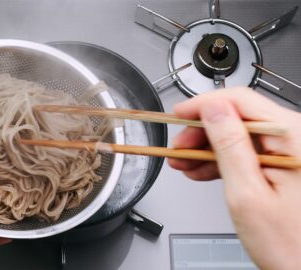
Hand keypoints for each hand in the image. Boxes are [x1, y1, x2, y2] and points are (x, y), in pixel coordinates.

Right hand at [168, 88, 300, 269]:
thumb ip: (229, 146)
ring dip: (207, 148)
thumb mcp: (247, 195)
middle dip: (202, 132)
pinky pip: (247, 153)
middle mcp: (296, 139)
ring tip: (183, 163)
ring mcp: (291, 152)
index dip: (204, 105)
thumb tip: (213, 110)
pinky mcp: (284, 165)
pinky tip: (201, 170)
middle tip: (177, 147)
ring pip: (238, 136)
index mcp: (295, 138)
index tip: (179, 113)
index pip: (241, 101)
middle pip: (238, 118)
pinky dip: (222, 161)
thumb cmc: (292, 246)